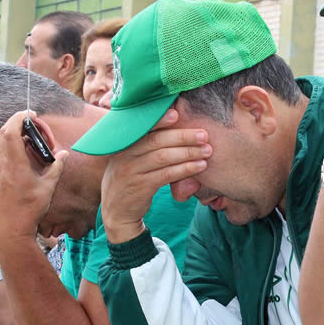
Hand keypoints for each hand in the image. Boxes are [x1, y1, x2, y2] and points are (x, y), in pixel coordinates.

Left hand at [0, 111, 67, 241]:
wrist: (9, 231)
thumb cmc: (29, 211)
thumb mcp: (47, 189)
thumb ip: (55, 168)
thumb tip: (64, 154)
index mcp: (14, 164)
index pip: (11, 131)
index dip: (18, 118)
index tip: (29, 113)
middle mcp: (0, 165)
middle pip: (2, 134)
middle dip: (14, 124)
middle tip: (28, 123)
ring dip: (9, 137)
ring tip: (25, 139)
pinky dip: (6, 149)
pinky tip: (17, 157)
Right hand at [100, 108, 209, 243]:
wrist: (116, 211)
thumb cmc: (130, 179)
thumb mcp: (131, 159)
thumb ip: (146, 144)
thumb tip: (175, 123)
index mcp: (123, 143)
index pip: (142, 127)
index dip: (159, 119)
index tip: (178, 113)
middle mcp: (124, 155)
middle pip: (156, 140)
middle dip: (183, 136)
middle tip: (204, 135)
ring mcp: (131, 171)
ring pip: (163, 157)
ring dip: (188, 153)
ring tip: (207, 151)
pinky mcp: (140, 187)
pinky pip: (166, 175)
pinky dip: (185, 169)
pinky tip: (199, 166)